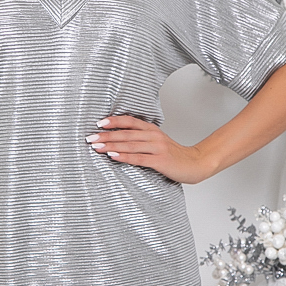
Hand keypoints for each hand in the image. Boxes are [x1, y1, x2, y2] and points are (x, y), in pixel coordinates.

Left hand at [86, 115, 208, 183]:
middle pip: (126, 133)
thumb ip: (140, 138)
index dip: (114, 121)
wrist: (196, 164)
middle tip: (90, 137)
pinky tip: (113, 156)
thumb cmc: (174, 155)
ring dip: (111, 146)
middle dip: (106, 135)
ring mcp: (158, 148)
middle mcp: (154, 136)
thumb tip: (117, 139)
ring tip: (96, 147)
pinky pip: (139, 158)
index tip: (98, 123)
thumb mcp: (157, 141)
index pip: (130, 121)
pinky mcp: (161, 161)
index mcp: (151, 129)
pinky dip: (124, 157)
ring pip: (130, 145)